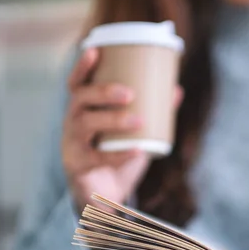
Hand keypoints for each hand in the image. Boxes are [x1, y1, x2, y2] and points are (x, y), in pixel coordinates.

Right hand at [62, 48, 182, 211]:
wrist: (106, 199)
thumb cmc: (118, 158)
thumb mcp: (137, 134)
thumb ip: (155, 112)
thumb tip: (176, 89)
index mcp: (83, 111)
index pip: (77, 84)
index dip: (82, 67)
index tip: (95, 50)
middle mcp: (72, 124)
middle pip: (79, 100)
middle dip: (102, 92)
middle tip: (129, 93)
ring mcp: (72, 146)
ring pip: (84, 125)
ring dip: (112, 120)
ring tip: (138, 120)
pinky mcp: (78, 168)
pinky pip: (97, 159)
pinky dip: (120, 154)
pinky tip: (139, 150)